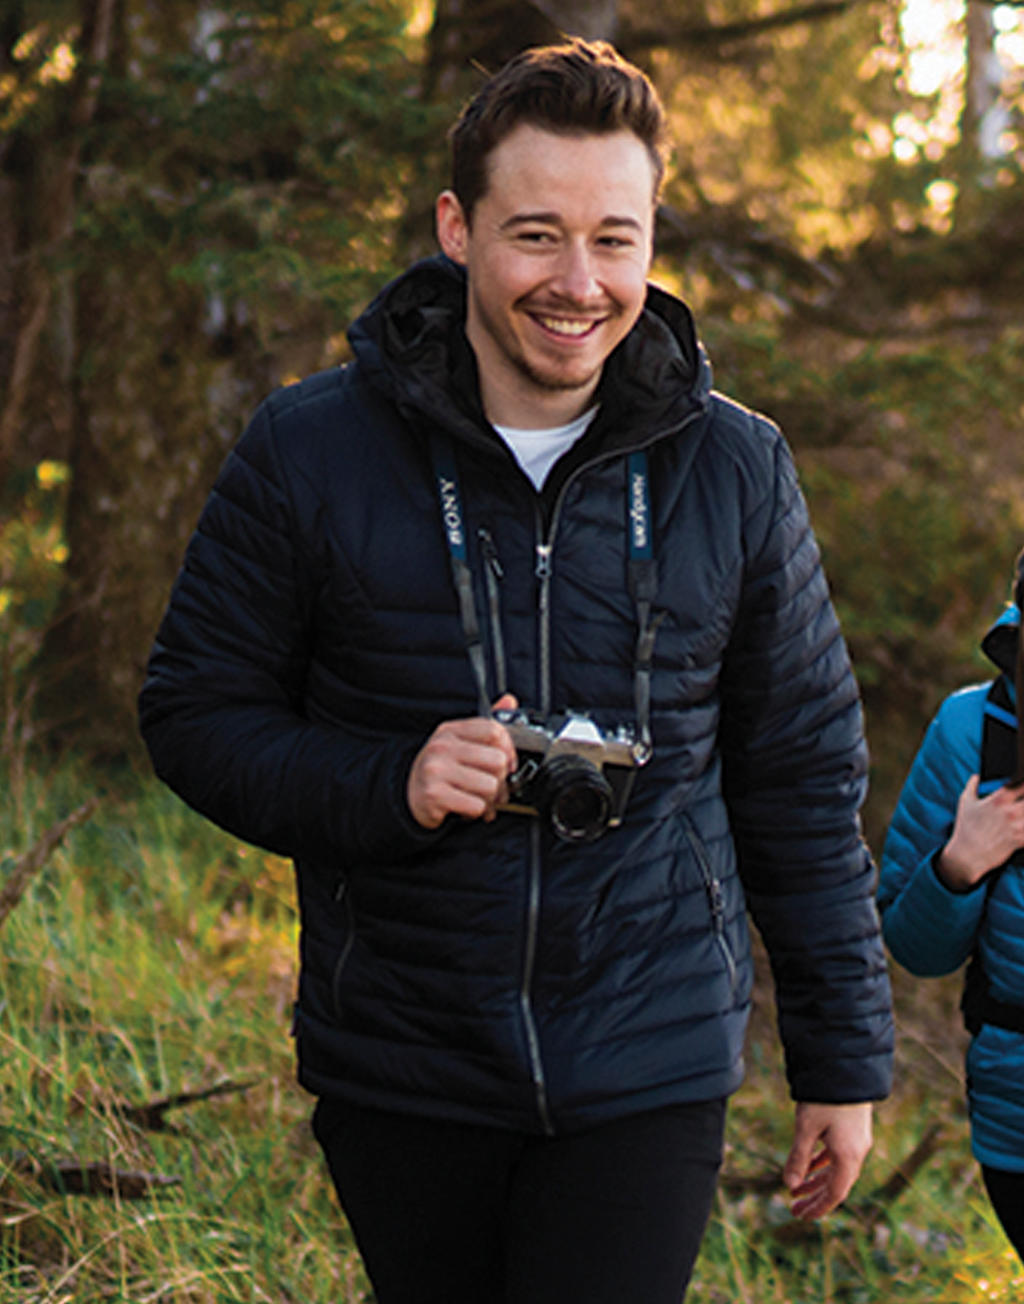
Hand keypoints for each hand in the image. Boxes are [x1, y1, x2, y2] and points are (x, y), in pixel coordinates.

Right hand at [406, 694, 518, 828]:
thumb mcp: (459, 742)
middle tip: (493, 787)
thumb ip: (485, 725)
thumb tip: (509, 700)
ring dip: (490, 799)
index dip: (509, 750)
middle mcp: (442, 747)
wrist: (409, 794)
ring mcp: (436, 770)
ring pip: (490, 786)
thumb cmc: (440, 769)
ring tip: (479, 798)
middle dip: (501, 779)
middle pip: (498, 761)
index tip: (508, 763)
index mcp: (451, 730)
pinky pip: (476, 806)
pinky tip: (467, 807)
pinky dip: (477, 811)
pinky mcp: (434, 795)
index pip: (495, 731)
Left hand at [783, 1101, 872, 1219]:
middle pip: (836, 1185)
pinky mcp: (854, 1130)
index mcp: (849, 1156)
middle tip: (794, 1209)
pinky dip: (823, 1164)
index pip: (835, 1194)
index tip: (801, 1216)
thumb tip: (789, 1184)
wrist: (846, 1067)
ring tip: (796, 1189)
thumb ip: (799, 1157)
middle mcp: (858, 1152)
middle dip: (815, 1198)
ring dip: (817, 1181)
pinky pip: (839, 1156)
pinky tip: (809, 1166)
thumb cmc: (825, 1097)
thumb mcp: (806, 1127)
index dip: (818, 1208)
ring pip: (837, 1171)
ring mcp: (857, 1141)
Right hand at [937, 774, 1023, 890]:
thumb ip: (972, 786)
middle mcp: (1010, 811)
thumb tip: (976, 776)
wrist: (967, 855)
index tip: (1022, 786)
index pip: (1021, 784)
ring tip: (1022, 814)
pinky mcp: (1021, 840)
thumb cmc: (966, 828)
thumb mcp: (965, 803)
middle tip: (1022, 802)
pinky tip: (1023, 826)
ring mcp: (1017, 826)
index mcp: (998, 799)